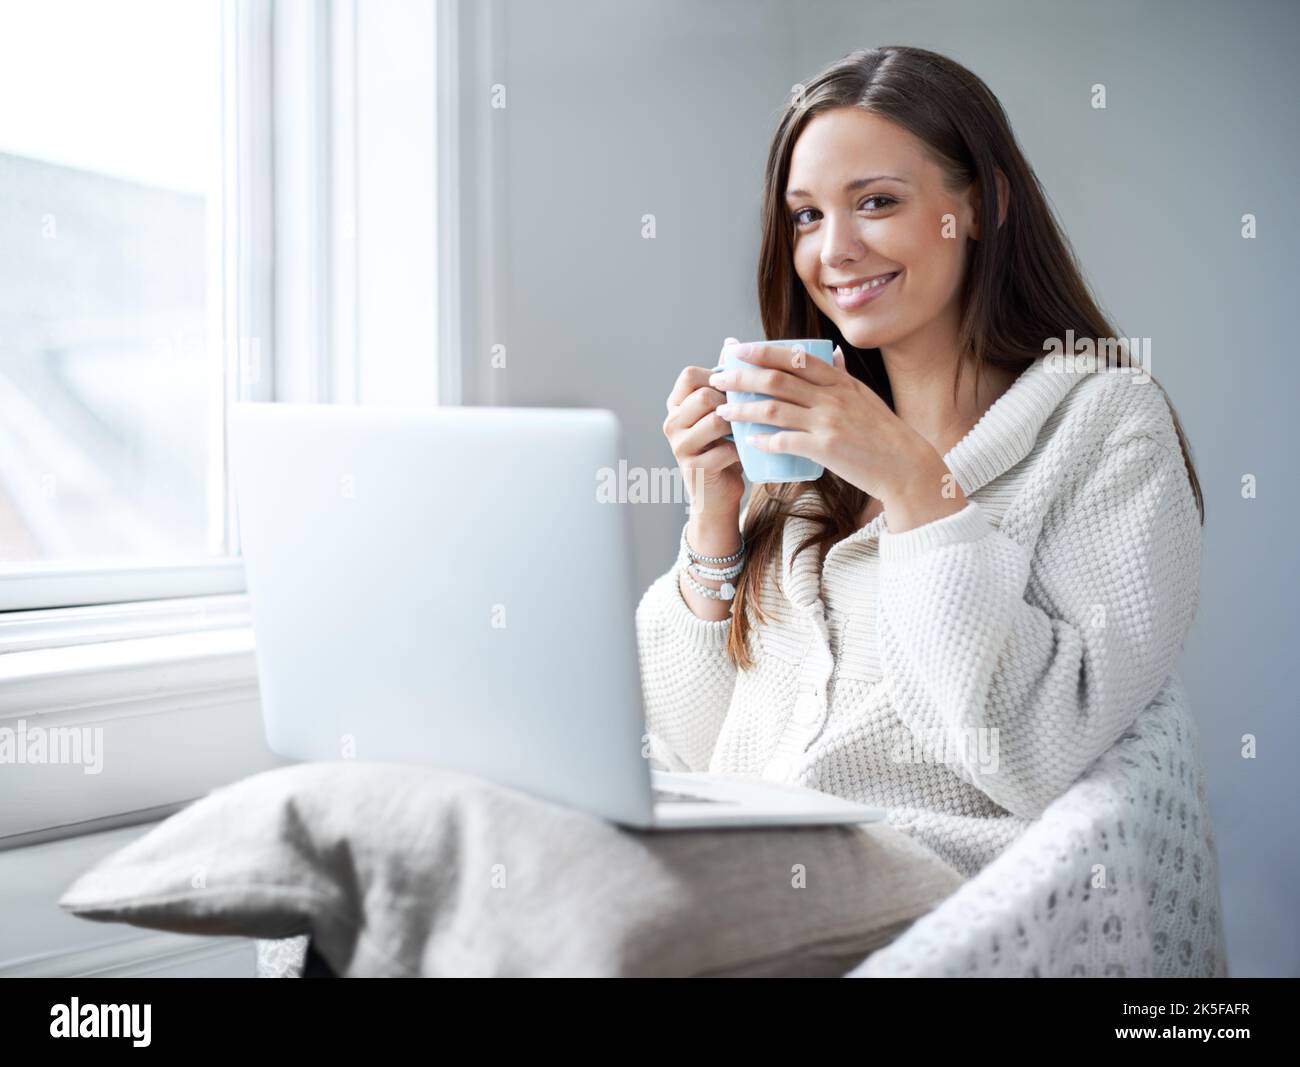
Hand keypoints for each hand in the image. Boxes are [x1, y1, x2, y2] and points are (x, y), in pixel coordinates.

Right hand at [662, 337, 744, 517]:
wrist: (717, 495)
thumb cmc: (724, 448)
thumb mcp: (721, 411)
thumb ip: (724, 382)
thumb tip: (731, 343)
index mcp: (675, 405)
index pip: (690, 374)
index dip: (717, 376)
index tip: (736, 388)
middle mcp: (671, 423)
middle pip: (703, 395)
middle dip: (732, 402)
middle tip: (748, 411)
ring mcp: (679, 446)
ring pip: (714, 420)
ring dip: (738, 425)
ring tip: (749, 430)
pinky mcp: (693, 468)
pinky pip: (723, 450)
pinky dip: (740, 450)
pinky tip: (748, 451)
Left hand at [707, 342, 963, 527]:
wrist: (906, 467)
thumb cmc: (884, 434)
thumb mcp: (866, 396)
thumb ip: (844, 375)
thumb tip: (832, 353)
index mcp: (840, 382)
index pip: (796, 358)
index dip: (763, 351)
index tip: (738, 349)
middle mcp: (832, 397)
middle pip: (777, 380)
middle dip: (742, 378)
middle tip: (718, 380)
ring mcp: (828, 422)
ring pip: (774, 409)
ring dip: (743, 410)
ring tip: (723, 412)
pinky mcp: (826, 449)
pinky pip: (786, 441)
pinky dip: (764, 441)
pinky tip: (750, 442)